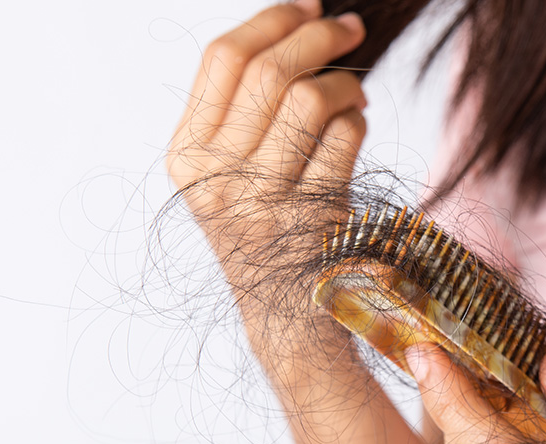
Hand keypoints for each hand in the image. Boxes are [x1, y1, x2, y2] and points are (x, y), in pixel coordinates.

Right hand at [166, 0, 367, 283]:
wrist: (285, 312)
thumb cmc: (264, 225)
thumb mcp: (228, 170)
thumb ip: (242, 107)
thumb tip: (297, 22)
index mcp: (186, 155)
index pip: (222, 58)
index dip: (271, 19)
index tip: (307, 5)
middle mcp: (215, 177)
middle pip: (269, 71)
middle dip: (318, 36)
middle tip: (350, 28)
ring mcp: (262, 200)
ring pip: (309, 99)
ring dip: (344, 83)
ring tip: (353, 92)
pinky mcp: (312, 216)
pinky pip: (344, 138)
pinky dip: (359, 120)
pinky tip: (356, 127)